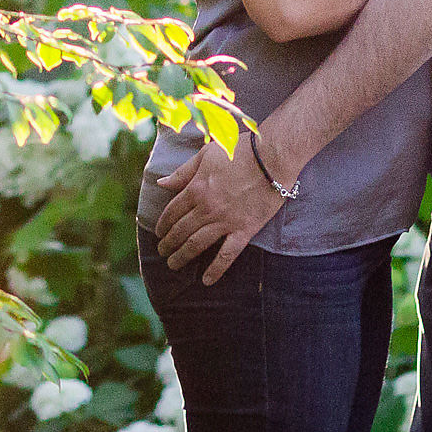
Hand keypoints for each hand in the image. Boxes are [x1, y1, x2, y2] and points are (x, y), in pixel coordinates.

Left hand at [152, 136, 284, 284]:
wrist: (273, 157)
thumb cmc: (240, 151)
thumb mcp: (206, 155)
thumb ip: (183, 172)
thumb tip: (161, 183)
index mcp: (196, 188)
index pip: (172, 211)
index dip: (163, 224)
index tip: (158, 233)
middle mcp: (206, 208)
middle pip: (181, 230)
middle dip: (168, 243)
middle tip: (162, 252)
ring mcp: (225, 221)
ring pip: (197, 244)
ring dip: (182, 256)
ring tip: (173, 264)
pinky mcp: (244, 230)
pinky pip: (227, 255)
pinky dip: (216, 269)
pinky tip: (206, 281)